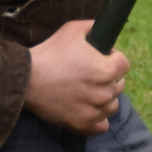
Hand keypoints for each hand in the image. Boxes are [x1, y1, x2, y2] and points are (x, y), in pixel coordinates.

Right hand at [23, 19, 128, 133]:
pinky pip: (102, 125)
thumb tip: (103, 28)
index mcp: (106, 70)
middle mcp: (105, 93)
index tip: (100, 57)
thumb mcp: (72, 30)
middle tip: (90, 73)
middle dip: (109, 77)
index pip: (124, 64)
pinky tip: (88, 108)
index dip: (113, 57)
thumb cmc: (50, 53)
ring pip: (112, 105)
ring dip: (105, 97)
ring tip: (88, 90)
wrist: (27, 80)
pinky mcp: (83, 125)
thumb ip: (93, 26)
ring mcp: (95, 111)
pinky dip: (98, 118)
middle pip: (119, 84)